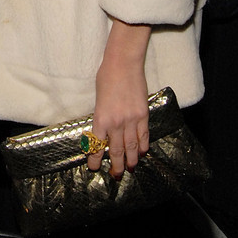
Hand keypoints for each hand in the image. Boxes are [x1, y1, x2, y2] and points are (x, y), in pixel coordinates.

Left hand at [88, 20, 150, 177]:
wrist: (123, 63)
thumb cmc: (106, 77)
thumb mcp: (98, 99)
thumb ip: (101, 116)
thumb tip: (104, 131)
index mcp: (101, 118)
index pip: (97, 144)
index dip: (95, 159)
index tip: (94, 167)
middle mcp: (116, 122)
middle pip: (116, 150)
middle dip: (116, 165)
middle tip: (116, 175)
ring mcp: (131, 119)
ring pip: (132, 146)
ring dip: (131, 159)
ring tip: (130, 168)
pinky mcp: (143, 114)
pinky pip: (144, 135)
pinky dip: (143, 145)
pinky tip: (142, 152)